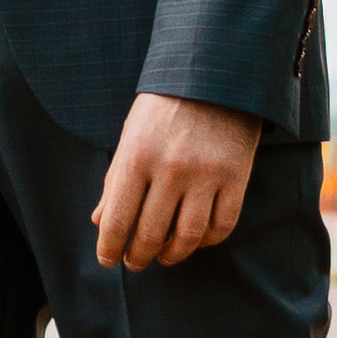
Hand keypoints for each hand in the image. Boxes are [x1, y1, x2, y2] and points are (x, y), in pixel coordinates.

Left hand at [95, 93, 262, 271]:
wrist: (216, 74)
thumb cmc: (165, 105)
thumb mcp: (131, 134)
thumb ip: (115, 180)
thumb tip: (100, 221)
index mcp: (137, 156)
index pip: (118, 219)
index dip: (110, 247)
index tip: (108, 260)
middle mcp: (170, 169)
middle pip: (151, 234)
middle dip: (138, 256)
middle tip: (135, 262)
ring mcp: (206, 174)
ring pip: (188, 237)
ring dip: (173, 255)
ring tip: (164, 257)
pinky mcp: (236, 177)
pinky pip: (222, 225)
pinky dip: (208, 241)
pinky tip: (196, 240)